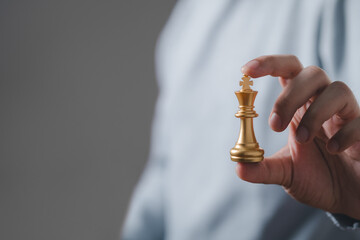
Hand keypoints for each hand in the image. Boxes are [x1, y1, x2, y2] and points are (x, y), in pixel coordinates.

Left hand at [237, 55, 359, 219]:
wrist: (347, 197)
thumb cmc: (317, 178)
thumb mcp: (285, 173)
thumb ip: (262, 169)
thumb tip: (238, 167)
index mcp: (299, 107)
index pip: (287, 71)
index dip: (269, 64)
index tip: (246, 71)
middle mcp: (322, 104)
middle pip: (311, 74)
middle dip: (289, 96)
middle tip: (274, 125)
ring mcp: (346, 116)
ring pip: (338, 89)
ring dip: (315, 112)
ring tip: (303, 139)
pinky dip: (345, 133)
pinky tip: (334, 150)